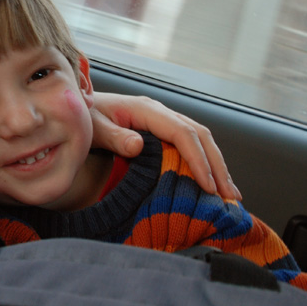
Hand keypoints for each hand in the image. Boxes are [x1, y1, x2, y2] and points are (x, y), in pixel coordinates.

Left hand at [90, 92, 240, 200]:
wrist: (75, 108)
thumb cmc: (83, 118)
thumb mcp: (93, 128)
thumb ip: (114, 137)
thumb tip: (138, 146)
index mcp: (147, 110)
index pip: (183, 133)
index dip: (199, 160)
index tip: (209, 187)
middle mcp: (159, 113)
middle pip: (200, 135)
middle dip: (218, 166)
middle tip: (231, 197)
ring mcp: (162, 121)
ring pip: (200, 140)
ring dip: (216, 166)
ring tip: (229, 195)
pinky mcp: (160, 131)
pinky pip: (189, 145)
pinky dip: (204, 163)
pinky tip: (210, 183)